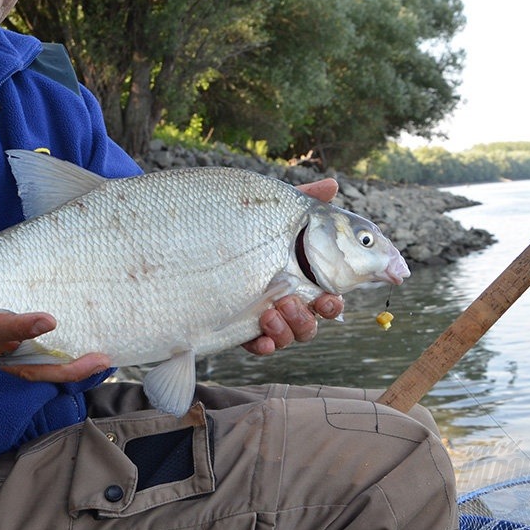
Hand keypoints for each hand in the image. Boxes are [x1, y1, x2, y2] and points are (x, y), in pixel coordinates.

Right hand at [0, 228, 111, 382]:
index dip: (21, 327)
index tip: (48, 321)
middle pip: (22, 359)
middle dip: (59, 362)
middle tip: (94, 355)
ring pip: (32, 370)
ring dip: (67, 370)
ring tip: (100, 361)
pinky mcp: (7, 358)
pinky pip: (34, 369)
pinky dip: (61, 368)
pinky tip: (91, 360)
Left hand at [240, 177, 345, 355]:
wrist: (197, 240)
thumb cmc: (246, 226)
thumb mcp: (271, 211)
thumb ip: (302, 199)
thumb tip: (333, 183)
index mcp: (301, 279)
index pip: (327, 298)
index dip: (332, 303)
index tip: (329, 298)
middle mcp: (287, 300)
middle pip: (311, 322)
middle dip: (307, 317)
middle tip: (291, 301)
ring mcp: (264, 316)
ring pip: (289, 336)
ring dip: (285, 329)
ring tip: (269, 311)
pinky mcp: (241, 328)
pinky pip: (258, 346)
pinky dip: (262, 345)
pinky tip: (258, 340)